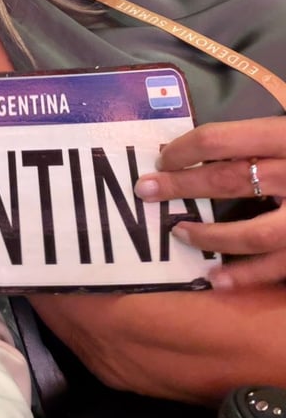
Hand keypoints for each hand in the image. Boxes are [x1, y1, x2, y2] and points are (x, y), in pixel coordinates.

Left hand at [134, 116, 285, 289]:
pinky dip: (245, 276)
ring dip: (209, 235)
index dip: (184, 149)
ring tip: (180, 234)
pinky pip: (278, 267)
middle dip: (179, 187)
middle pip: (226, 179)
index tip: (162, 158)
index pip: (220, 139)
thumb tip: (210, 147)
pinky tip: (216, 279)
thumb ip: (267, 137)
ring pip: (251, 232)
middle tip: (145, 192)